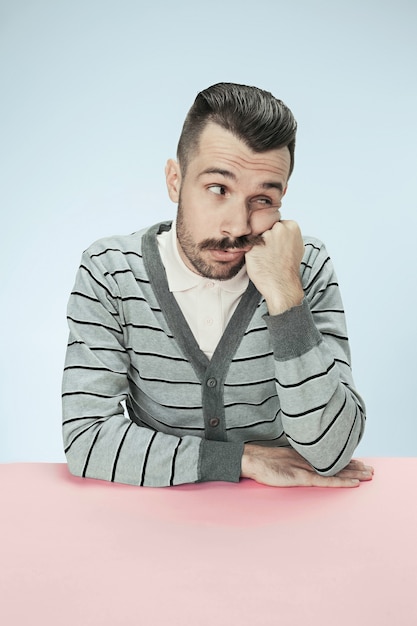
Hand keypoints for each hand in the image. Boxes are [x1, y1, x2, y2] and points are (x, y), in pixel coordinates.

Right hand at [241, 445, 373, 487]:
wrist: (251, 459)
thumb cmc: (262, 462)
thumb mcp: (280, 461)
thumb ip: (291, 462)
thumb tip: (298, 466)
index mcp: (302, 455)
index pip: (328, 458)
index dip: (344, 460)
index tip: (358, 462)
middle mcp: (308, 460)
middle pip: (336, 462)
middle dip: (355, 466)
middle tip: (371, 470)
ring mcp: (305, 467)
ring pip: (335, 470)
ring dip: (354, 473)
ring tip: (369, 474)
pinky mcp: (302, 477)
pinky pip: (326, 480)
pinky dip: (342, 481)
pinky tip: (354, 483)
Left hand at [245, 220, 304, 314]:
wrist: (282, 285)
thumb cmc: (289, 268)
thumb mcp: (296, 245)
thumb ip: (288, 233)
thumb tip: (281, 227)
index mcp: (292, 226)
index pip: (277, 224)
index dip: (276, 236)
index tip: (278, 246)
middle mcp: (279, 228)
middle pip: (267, 227)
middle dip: (267, 237)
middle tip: (271, 252)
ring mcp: (266, 237)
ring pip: (257, 236)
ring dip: (258, 245)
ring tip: (266, 257)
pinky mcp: (253, 246)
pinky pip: (249, 245)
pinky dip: (252, 252)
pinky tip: (259, 260)